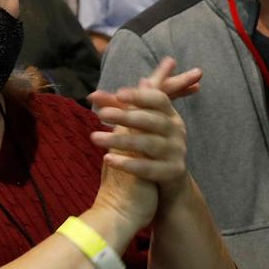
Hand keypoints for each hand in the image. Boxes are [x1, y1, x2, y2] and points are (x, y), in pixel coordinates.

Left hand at [87, 58, 189, 187]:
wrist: (167, 175)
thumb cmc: (147, 140)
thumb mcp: (135, 122)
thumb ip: (116, 107)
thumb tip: (92, 95)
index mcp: (168, 114)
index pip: (158, 99)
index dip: (139, 96)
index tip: (119, 94)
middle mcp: (176, 130)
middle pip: (152, 120)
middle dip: (126, 116)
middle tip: (101, 114)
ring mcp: (176, 151)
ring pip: (148, 144)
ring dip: (121, 140)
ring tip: (94, 138)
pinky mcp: (172, 171)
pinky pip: (149, 168)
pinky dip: (128, 164)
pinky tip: (107, 159)